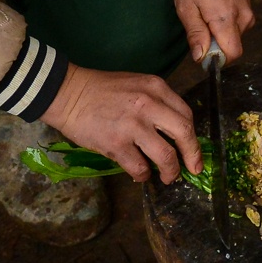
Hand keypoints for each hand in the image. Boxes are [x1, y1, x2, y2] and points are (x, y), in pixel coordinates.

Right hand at [42, 66, 200, 183]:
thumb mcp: (136, 85)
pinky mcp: (116, 144)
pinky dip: (143, 175)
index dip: (193, 137)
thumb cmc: (101, 90)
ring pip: (166, 156)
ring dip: (170, 172)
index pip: (186, 115)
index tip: (193, 150)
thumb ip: (156, 102)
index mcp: (156, 88)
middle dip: (193, 156)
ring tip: (167, 177)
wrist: (68, 93)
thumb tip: (172, 131)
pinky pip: (140, 167)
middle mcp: (148, 105)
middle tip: (193, 169)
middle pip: (184, 134)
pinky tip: (140, 174)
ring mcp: (133, 125)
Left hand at [174, 0, 254, 63]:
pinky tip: (215, 8)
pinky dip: (226, 24)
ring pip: (235, 36)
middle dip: (216, 44)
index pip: (232, 53)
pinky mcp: (249, 9)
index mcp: (226, 19)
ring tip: (206, 12)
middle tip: (200, 24)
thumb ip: (195, 34)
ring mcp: (248, 13)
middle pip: (233, 46)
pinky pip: (238, 26)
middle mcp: (243, 19)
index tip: (204, 50)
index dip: (218, 58)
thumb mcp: (186, 7)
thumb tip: (201, 58)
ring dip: (220, 33)